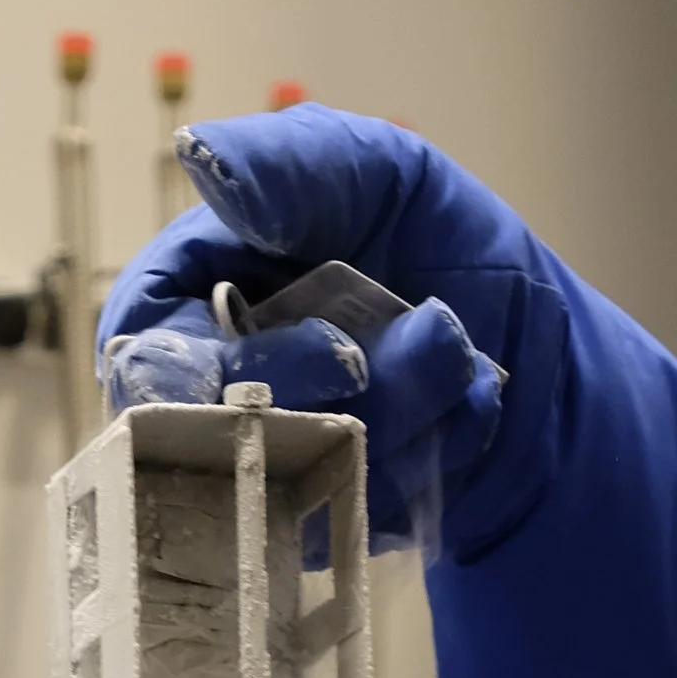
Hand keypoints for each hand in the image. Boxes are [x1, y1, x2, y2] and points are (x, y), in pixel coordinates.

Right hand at [102, 111, 538, 556]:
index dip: (163, 367)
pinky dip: (425, 449)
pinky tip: (464, 401)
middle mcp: (220, 389)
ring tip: (453, 349)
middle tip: (358, 357)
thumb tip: (200, 157)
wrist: (541, 342)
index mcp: (197, 296)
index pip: (135, 344)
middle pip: (195, 429)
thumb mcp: (375, 171)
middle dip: (291, 388)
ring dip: (387, 408)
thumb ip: (289, 165)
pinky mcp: (334, 520)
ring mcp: (276, 461)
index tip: (224, 366)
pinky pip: (355, 507)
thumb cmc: (438, 241)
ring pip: (288, 472)